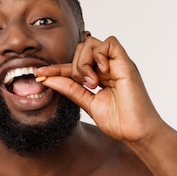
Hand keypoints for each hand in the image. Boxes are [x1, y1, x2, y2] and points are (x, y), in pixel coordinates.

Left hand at [36, 35, 165, 142]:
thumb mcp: (87, 103)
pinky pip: (110, 43)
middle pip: (81, 49)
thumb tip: (48, 79)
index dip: (56, 69)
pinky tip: (100, 74)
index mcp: (100, 77)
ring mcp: (118, 64)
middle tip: (84, 85)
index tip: (40, 75)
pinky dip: (99, 55)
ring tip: (92, 83)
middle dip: (75, 66)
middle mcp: (108, 68)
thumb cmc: (119, 122)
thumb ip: (71, 89)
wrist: (137, 133)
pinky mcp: (126, 63)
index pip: (74, 65)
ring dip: (85, 62)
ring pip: (91, 43)